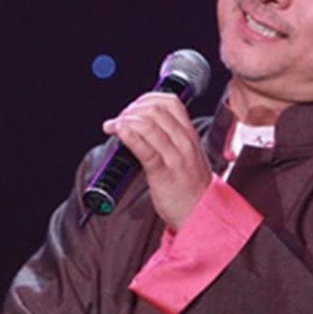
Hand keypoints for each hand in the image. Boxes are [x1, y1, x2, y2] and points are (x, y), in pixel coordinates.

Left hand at [102, 92, 210, 229]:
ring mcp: (175, 157)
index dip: (146, 99)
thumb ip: (169, 139)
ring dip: (124, 120)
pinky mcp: (163, 173)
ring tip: (112, 127)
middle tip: (118, 120)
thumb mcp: (185, 156)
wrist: (200, 214)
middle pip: (156, 110)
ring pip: (149, 125)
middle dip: (130, 110)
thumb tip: (142, 127)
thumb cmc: (189, 187)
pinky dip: (128, 136)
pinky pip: (145, 148)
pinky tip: (118, 132)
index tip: (131, 108)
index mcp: (189, 135)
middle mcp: (184, 142)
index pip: (170, 102)